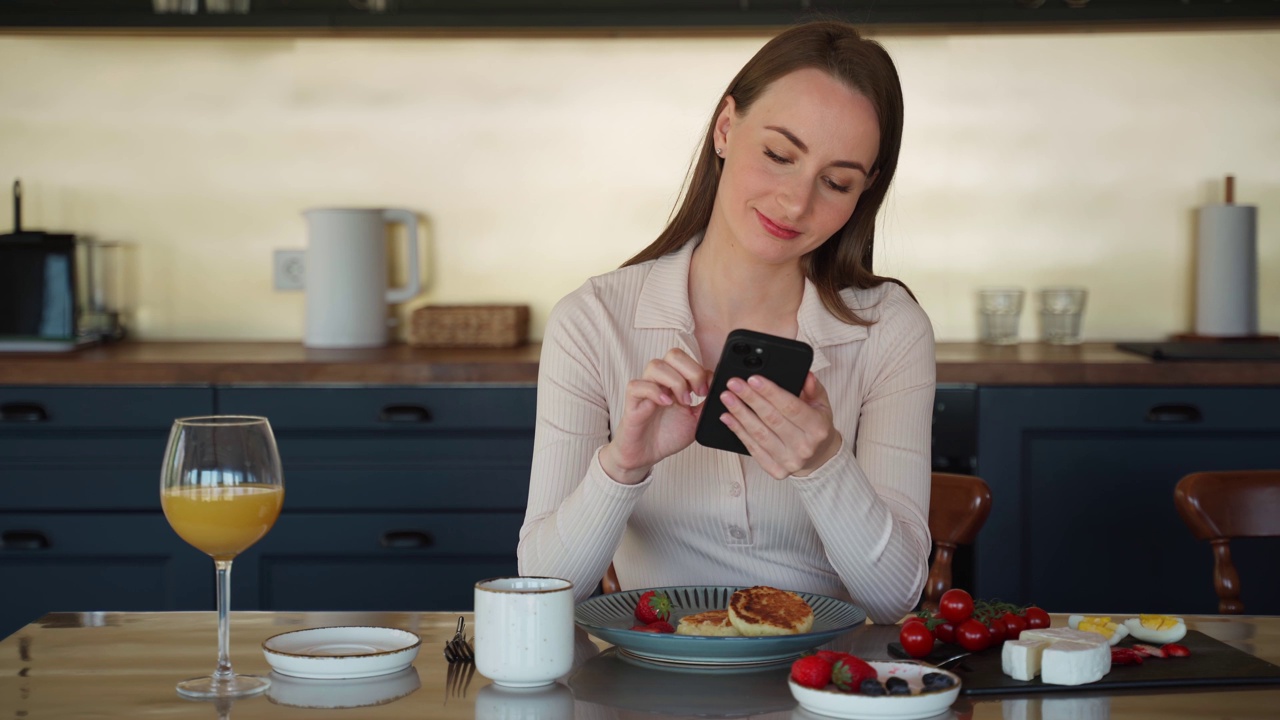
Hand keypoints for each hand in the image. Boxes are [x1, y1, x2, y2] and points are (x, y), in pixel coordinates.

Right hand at [600, 348, 711, 484]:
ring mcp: (645, 388)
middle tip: (699, 393)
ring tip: (684, 402)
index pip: (689, 359)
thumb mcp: (697, 418)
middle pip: (674, 355)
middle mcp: (660, 380)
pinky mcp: (632, 401)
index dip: (702, 370)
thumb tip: (723, 390)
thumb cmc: (668, 434)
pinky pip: (637, 385)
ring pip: (656, 366)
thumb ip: (707, 403)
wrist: (647, 453)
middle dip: (692, 371)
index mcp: (675, 380)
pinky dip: (654, 392)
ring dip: (675, 381)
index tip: (709, 390)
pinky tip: (666, 403)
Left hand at [717, 372, 841, 478]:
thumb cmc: (817, 427)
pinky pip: (752, 448)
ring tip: (727, 398)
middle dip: (750, 398)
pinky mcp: (775, 469)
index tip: (753, 379)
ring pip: (759, 434)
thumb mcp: (821, 405)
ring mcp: (789, 460)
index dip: (770, 392)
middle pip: (771, 419)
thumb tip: (805, 376)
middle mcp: (804, 446)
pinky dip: (738, 431)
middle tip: (734, 384)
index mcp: (818, 428)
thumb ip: (814, 388)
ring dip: (740, 414)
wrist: (819, 457)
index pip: (791, 407)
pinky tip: (728, 417)